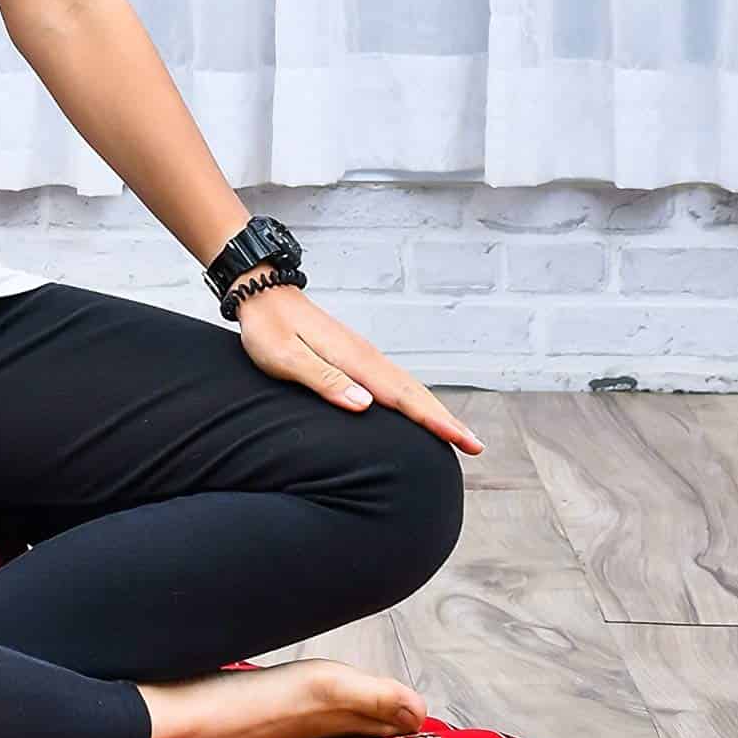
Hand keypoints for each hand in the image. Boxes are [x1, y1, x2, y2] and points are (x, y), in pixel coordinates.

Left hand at [232, 283, 482, 454]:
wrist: (261, 291)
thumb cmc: (267, 327)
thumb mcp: (285, 356)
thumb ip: (323, 379)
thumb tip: (365, 404)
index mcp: (353, 359)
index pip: (401, 396)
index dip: (433, 421)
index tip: (463, 440)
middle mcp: (365, 355)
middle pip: (413, 392)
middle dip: (445, 420)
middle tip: (476, 446)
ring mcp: (361, 354)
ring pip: (406, 386)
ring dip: (433, 410)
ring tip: (458, 434)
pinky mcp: (354, 355)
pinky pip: (392, 381)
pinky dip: (413, 398)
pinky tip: (417, 410)